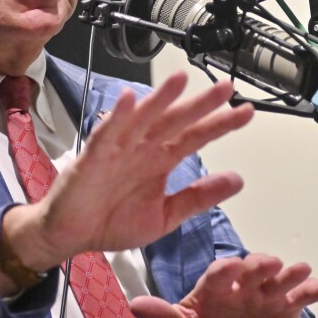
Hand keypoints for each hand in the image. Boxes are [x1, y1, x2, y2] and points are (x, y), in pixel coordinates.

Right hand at [4, 71, 253, 272]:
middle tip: (224, 88)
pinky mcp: (94, 158)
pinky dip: (117, 117)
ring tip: (180, 81)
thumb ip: (197, 197)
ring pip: (143, 120)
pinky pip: (106, 134)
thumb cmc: (112, 221)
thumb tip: (237, 180)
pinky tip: (129, 101)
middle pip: (175, 121)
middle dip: (199, 105)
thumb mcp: (166, 215)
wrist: (72, 236)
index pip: (195, 137)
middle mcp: (142, 149)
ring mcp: (118, 150)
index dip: (219, 125)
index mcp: (160, 161)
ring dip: (160, 100)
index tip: (245, 113)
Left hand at [129, 254, 317, 317]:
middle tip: (270, 263)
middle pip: (254, 269)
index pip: (220, 274)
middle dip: (261, 265)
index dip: (226, 271)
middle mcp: (243, 284)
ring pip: (281, 278)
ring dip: (292, 273)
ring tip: (302, 270)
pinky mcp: (287, 305)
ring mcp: (267, 293)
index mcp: (216, 286)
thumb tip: (135, 306)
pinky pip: (309, 295)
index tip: (232, 268)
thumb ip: (162, 316)